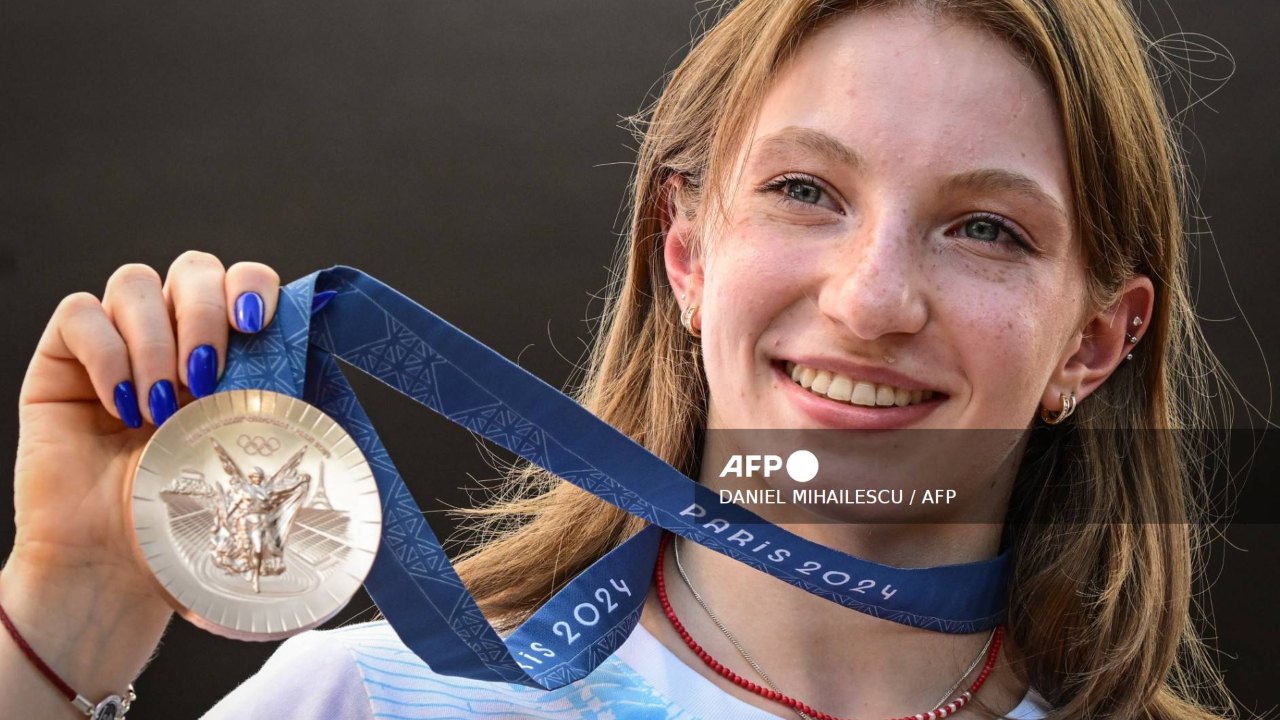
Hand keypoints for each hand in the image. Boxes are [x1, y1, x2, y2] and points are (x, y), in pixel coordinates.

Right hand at [1, 252, 278, 701]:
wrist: (118, 567)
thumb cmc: (187, 520)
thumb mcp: (255, 462)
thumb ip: (287, 411)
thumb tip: (337, 381)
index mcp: (226, 355)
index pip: (242, 281)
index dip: (251, 285)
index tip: (255, 322)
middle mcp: (172, 338)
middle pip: (193, 268)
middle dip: (204, 311)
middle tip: (206, 376)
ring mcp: (117, 345)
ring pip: (134, 282)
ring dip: (154, 341)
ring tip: (160, 409)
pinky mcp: (62, 362)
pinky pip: (79, 313)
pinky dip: (105, 354)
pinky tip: (121, 407)